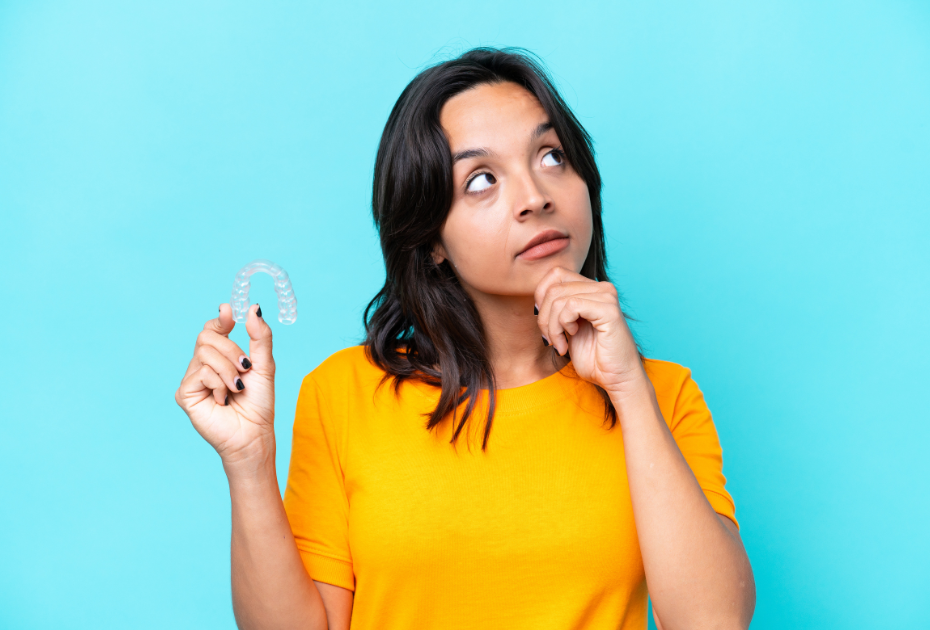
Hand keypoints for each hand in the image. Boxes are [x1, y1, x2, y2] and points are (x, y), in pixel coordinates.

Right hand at [175, 304, 275, 464]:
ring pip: (205, 353)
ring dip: (229, 370)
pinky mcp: (185, 394)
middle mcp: (202, 365)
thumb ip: (260, 337)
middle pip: (207, 336)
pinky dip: (219, 384)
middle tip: (245, 369)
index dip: (220, 319)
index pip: (212, 328)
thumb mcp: (264, 365)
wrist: (253, 433)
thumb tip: (254, 308)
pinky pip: (201, 373)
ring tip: (237, 388)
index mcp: (220, 357)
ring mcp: (191, 379)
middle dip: (232, 350)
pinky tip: (223, 400)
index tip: (230, 312)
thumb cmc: (258, 403)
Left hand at [534, 266, 644, 396]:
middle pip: (553, 287)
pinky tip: (571, 339)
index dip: (541, 297)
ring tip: (560, 344)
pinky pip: (571, 306)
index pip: (555, 274)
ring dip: (552, 326)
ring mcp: (606, 296)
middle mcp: (600, 287)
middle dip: (543, 317)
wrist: (616, 378)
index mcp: (591, 289)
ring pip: (558, 298)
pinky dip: (562, 326)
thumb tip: (536, 297)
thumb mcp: (567, 327)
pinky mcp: (608, 309)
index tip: (545, 323)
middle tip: (550, 339)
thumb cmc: (594, 358)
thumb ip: (557, 308)